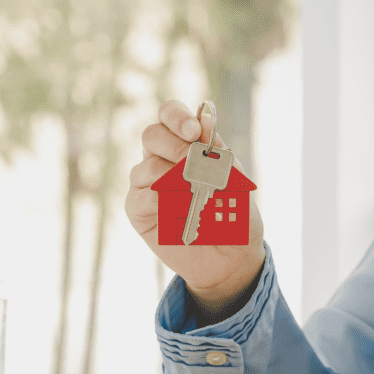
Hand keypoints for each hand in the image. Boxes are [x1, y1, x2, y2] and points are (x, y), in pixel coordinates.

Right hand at [125, 100, 265, 322]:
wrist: (231, 257)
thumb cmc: (234, 214)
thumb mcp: (234, 178)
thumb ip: (216, 150)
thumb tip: (204, 117)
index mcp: (184, 144)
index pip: (169, 115)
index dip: (177, 116)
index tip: (194, 131)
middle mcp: (160, 159)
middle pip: (151, 135)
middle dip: (174, 145)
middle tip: (194, 164)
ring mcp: (146, 185)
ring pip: (144, 167)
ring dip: (172, 178)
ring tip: (194, 194)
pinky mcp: (138, 211)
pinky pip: (140, 197)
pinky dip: (159, 199)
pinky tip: (178, 207)